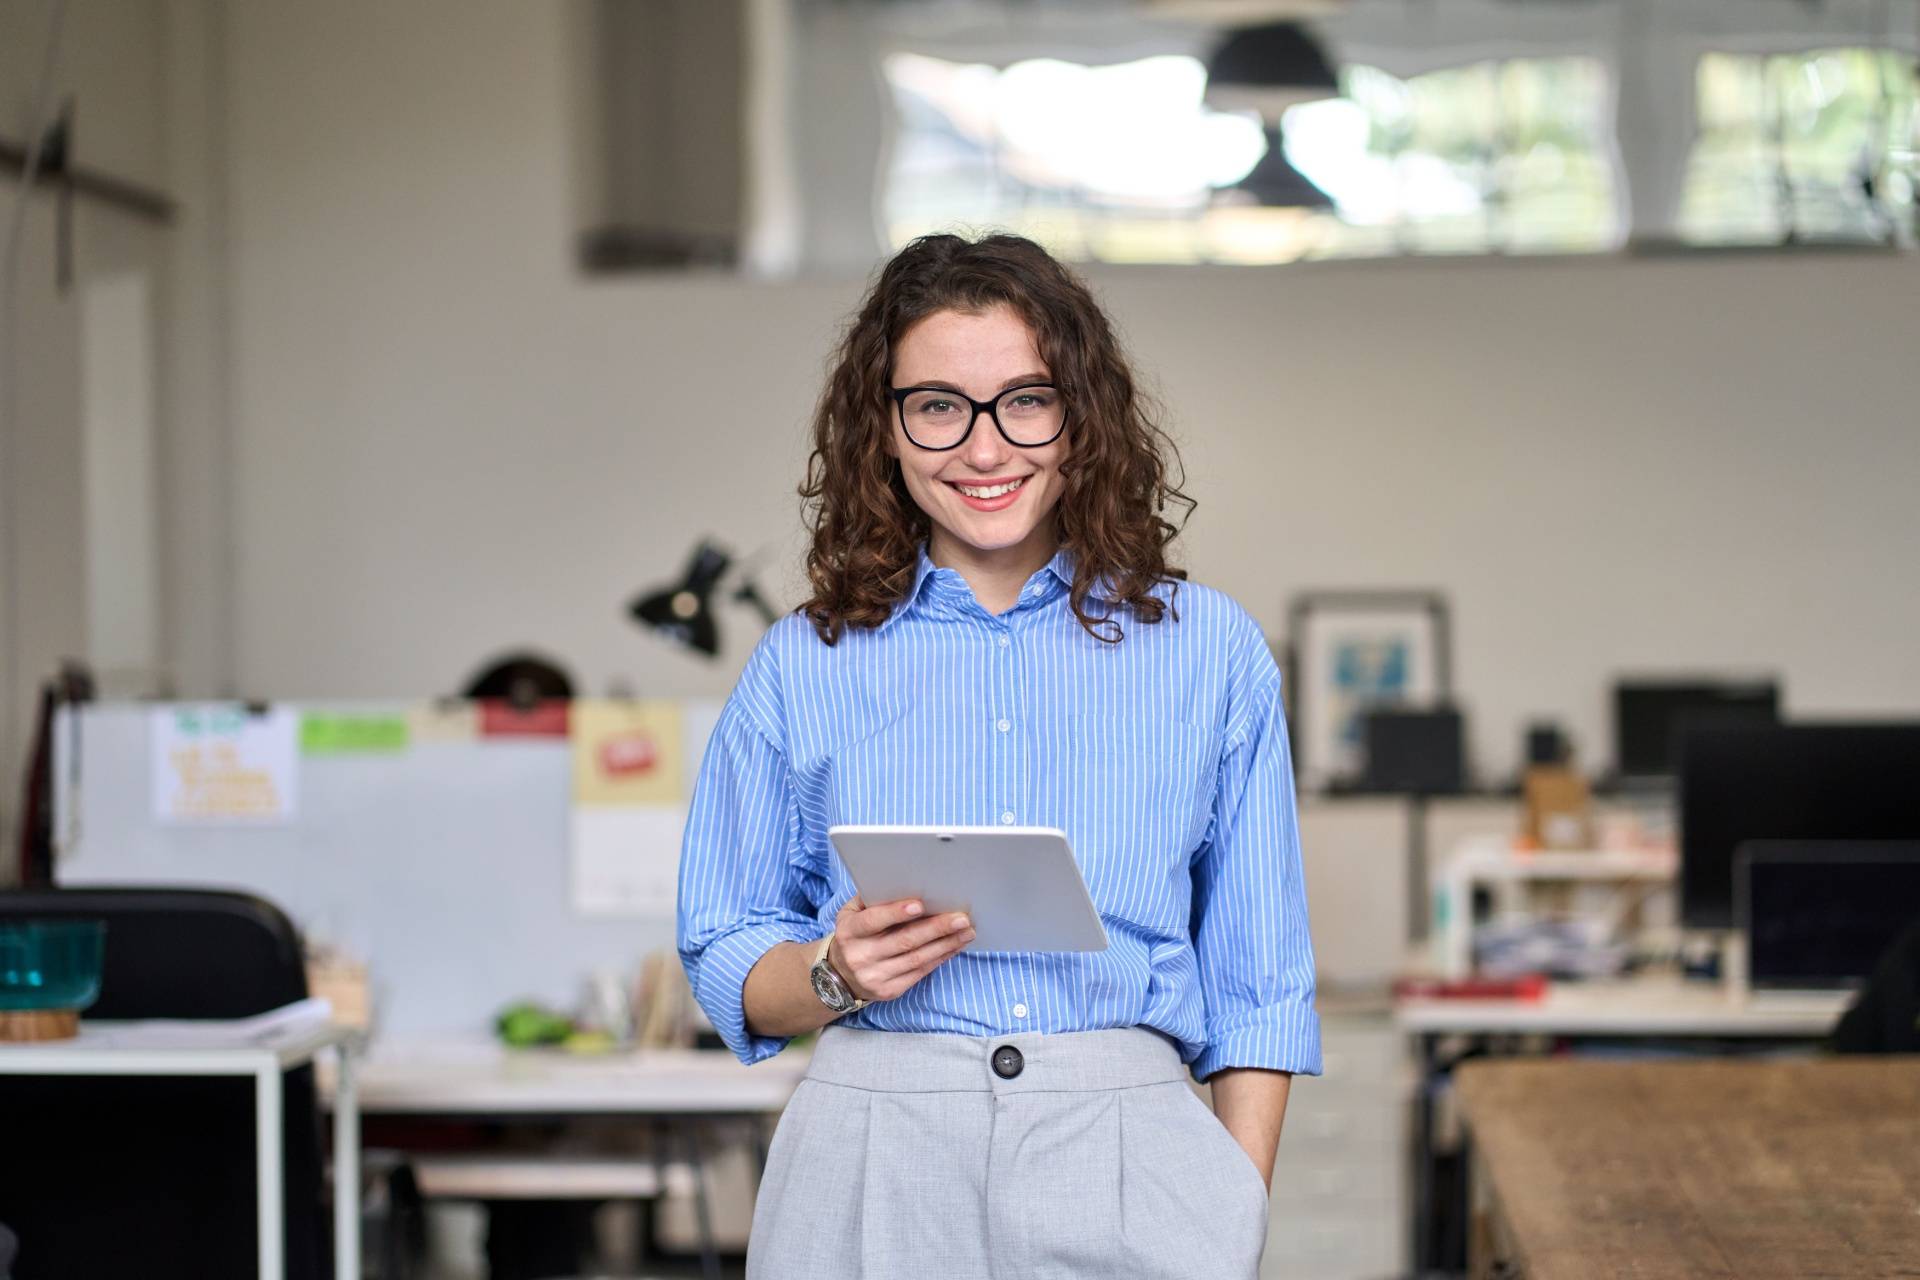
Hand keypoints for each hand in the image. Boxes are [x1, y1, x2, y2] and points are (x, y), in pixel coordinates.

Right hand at [828, 896, 975, 1002]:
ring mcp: (875, 976)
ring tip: (967, 931)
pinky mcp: (889, 991)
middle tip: (961, 918)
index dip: (896, 913)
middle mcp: (860, 956)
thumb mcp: (851, 913)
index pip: (873, 921)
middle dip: (936, 928)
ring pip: (917, 959)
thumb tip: (905, 883)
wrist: (839, 975)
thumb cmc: (854, 934)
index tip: (920, 904)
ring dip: (946, 944)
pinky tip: (955, 946)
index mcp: (849, 932)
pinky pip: (920, 973)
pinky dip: (941, 957)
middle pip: (904, 941)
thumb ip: (873, 899)